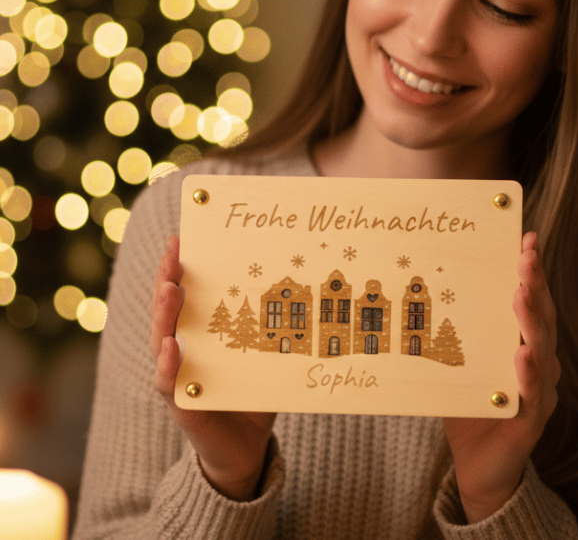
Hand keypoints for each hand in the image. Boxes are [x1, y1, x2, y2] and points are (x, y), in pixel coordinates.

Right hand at [150, 235, 276, 500]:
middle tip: (173, 254)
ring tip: (169, 289)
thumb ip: (271, 327)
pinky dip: (168, 364)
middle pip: (168, 310)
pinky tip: (170, 346)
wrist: (244, 447)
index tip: (181, 238)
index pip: (184, 294)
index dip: (178, 267)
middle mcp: (182, 349)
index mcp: (199, 333)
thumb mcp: (262, 353)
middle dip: (167, 279)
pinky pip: (169, 382)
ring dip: (163, 314)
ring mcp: (178, 375)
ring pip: (161, 339)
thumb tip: (307, 284)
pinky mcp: (182, 404)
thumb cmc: (252, 393)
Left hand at [443, 231, 559, 522]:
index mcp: (523, 344)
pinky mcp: (532, 421)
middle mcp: (539, 363)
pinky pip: (534, 395)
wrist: (479, 467)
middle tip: (526, 257)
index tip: (528, 239)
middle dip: (535, 285)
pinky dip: (530, 374)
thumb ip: (455, 333)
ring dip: (532, 321)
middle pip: (542, 318)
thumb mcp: (460, 363)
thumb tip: (424, 289)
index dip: (533, 271)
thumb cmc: (471, 408)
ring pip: (542, 351)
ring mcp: (539, 391)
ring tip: (522, 294)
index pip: (532, 302)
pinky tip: (523, 355)